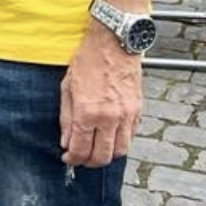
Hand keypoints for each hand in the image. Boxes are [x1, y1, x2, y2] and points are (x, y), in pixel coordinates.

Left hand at [59, 25, 142, 166]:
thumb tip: (66, 141)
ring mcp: (126, 115)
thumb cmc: (89, 59)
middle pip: (102, 157)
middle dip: (89, 162)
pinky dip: (121, 142)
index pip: (80, 149)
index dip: (72, 159)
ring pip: (120, 151)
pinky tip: (110, 137)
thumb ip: (66, 118)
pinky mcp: (138, 110)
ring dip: (107, 155)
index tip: (68, 158)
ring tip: (96, 149)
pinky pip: (131, 137)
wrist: (114, 42)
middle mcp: (109, 118)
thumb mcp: (67, 87)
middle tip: (81, 158)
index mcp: (88, 112)